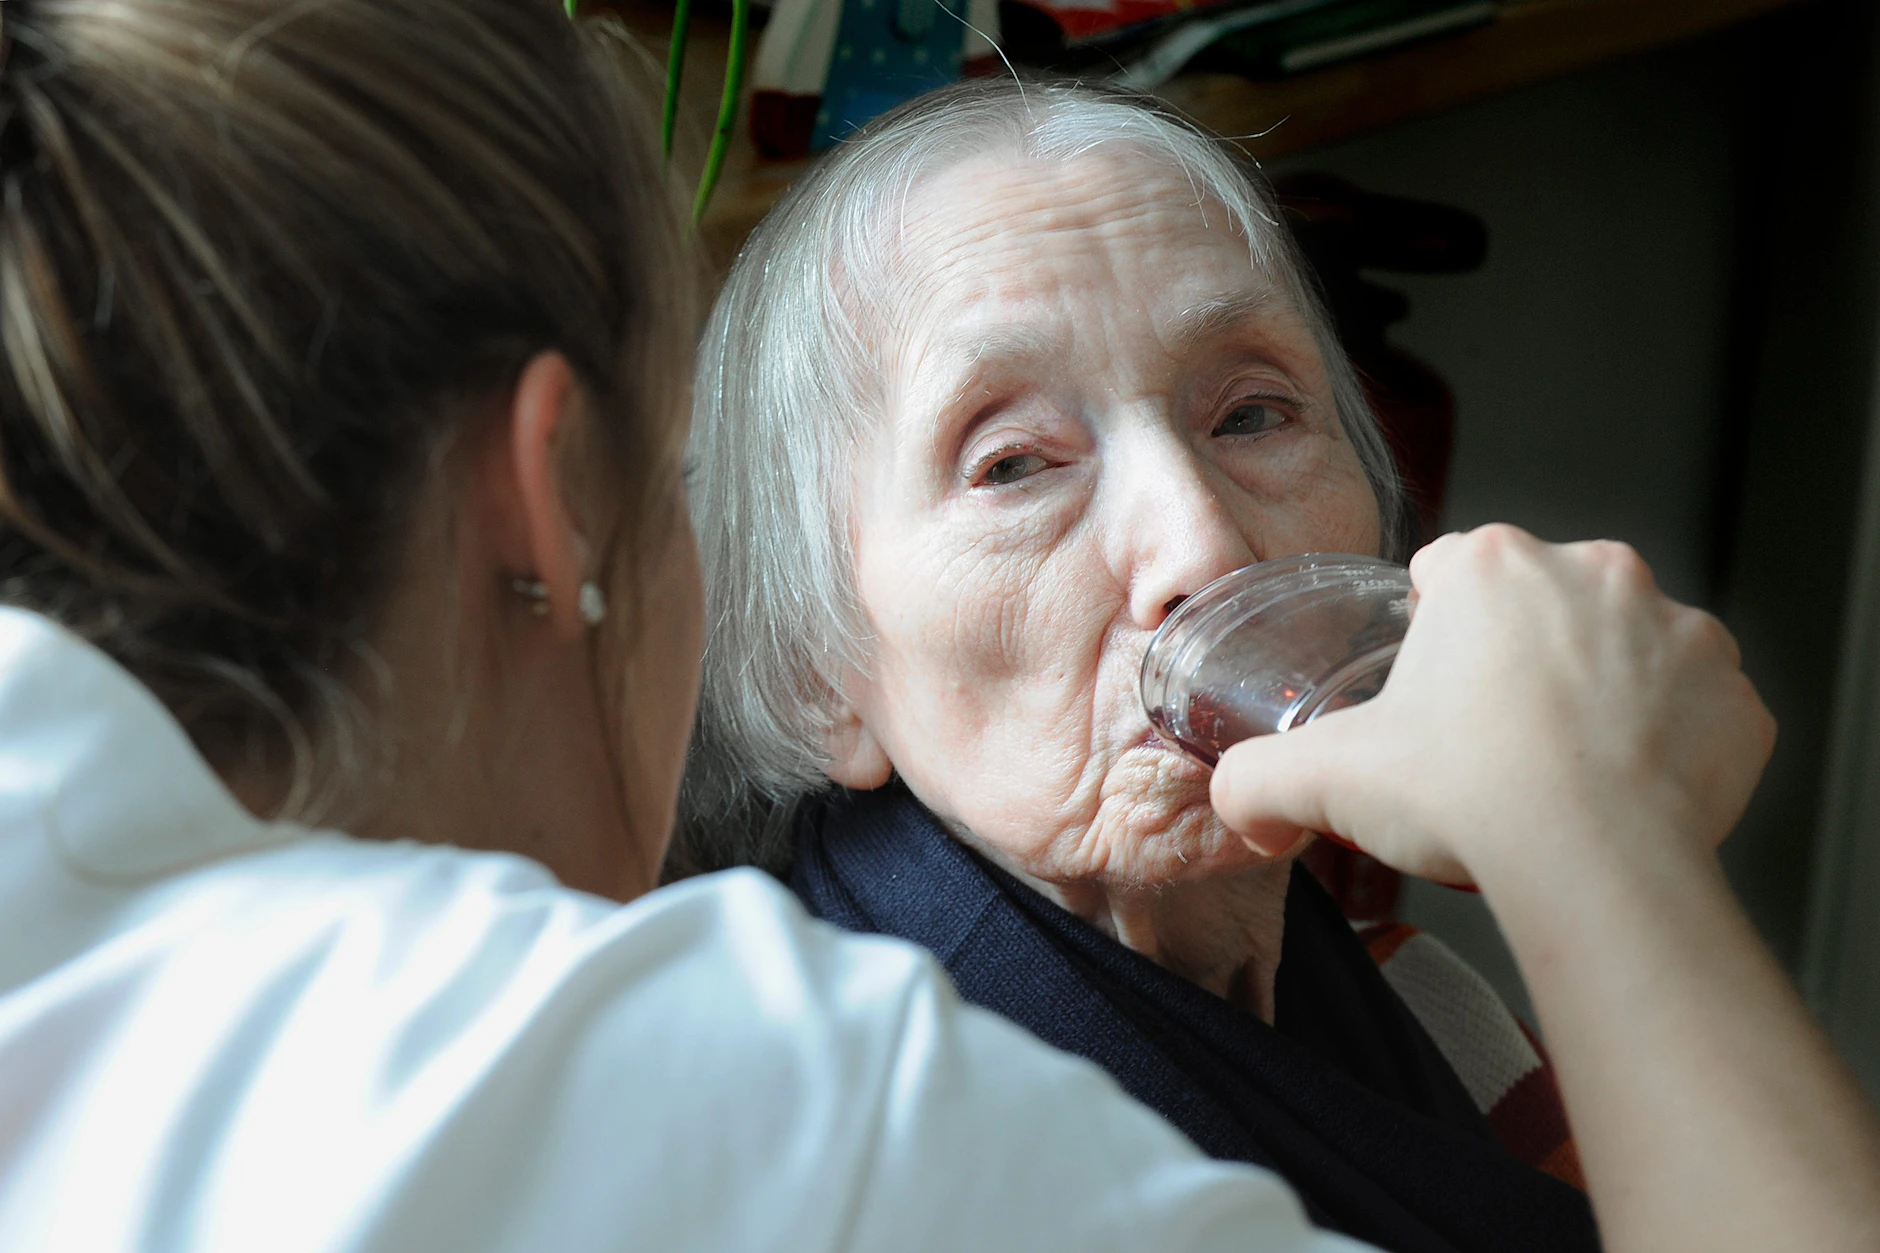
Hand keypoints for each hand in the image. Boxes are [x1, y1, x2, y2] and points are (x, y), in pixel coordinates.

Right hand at [1209, 525, 1775, 886]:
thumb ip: (1255, 779)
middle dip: (1517, 663)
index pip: (1450, 572)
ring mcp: (1681, 631)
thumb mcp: (1323, 779)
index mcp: (1495, 566)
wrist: (1591, 865)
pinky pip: (1695, 713)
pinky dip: (1666, 747)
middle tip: (1488, 745)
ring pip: (1624, 653)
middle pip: (1541, 607)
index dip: (1430, 635)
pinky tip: (1622, 794)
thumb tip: (1233, 798)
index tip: (1430, 695)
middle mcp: (1597, 573)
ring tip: (1557, 774)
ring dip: (1596, 697)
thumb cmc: (1467, 798)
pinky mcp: (1737, 700)